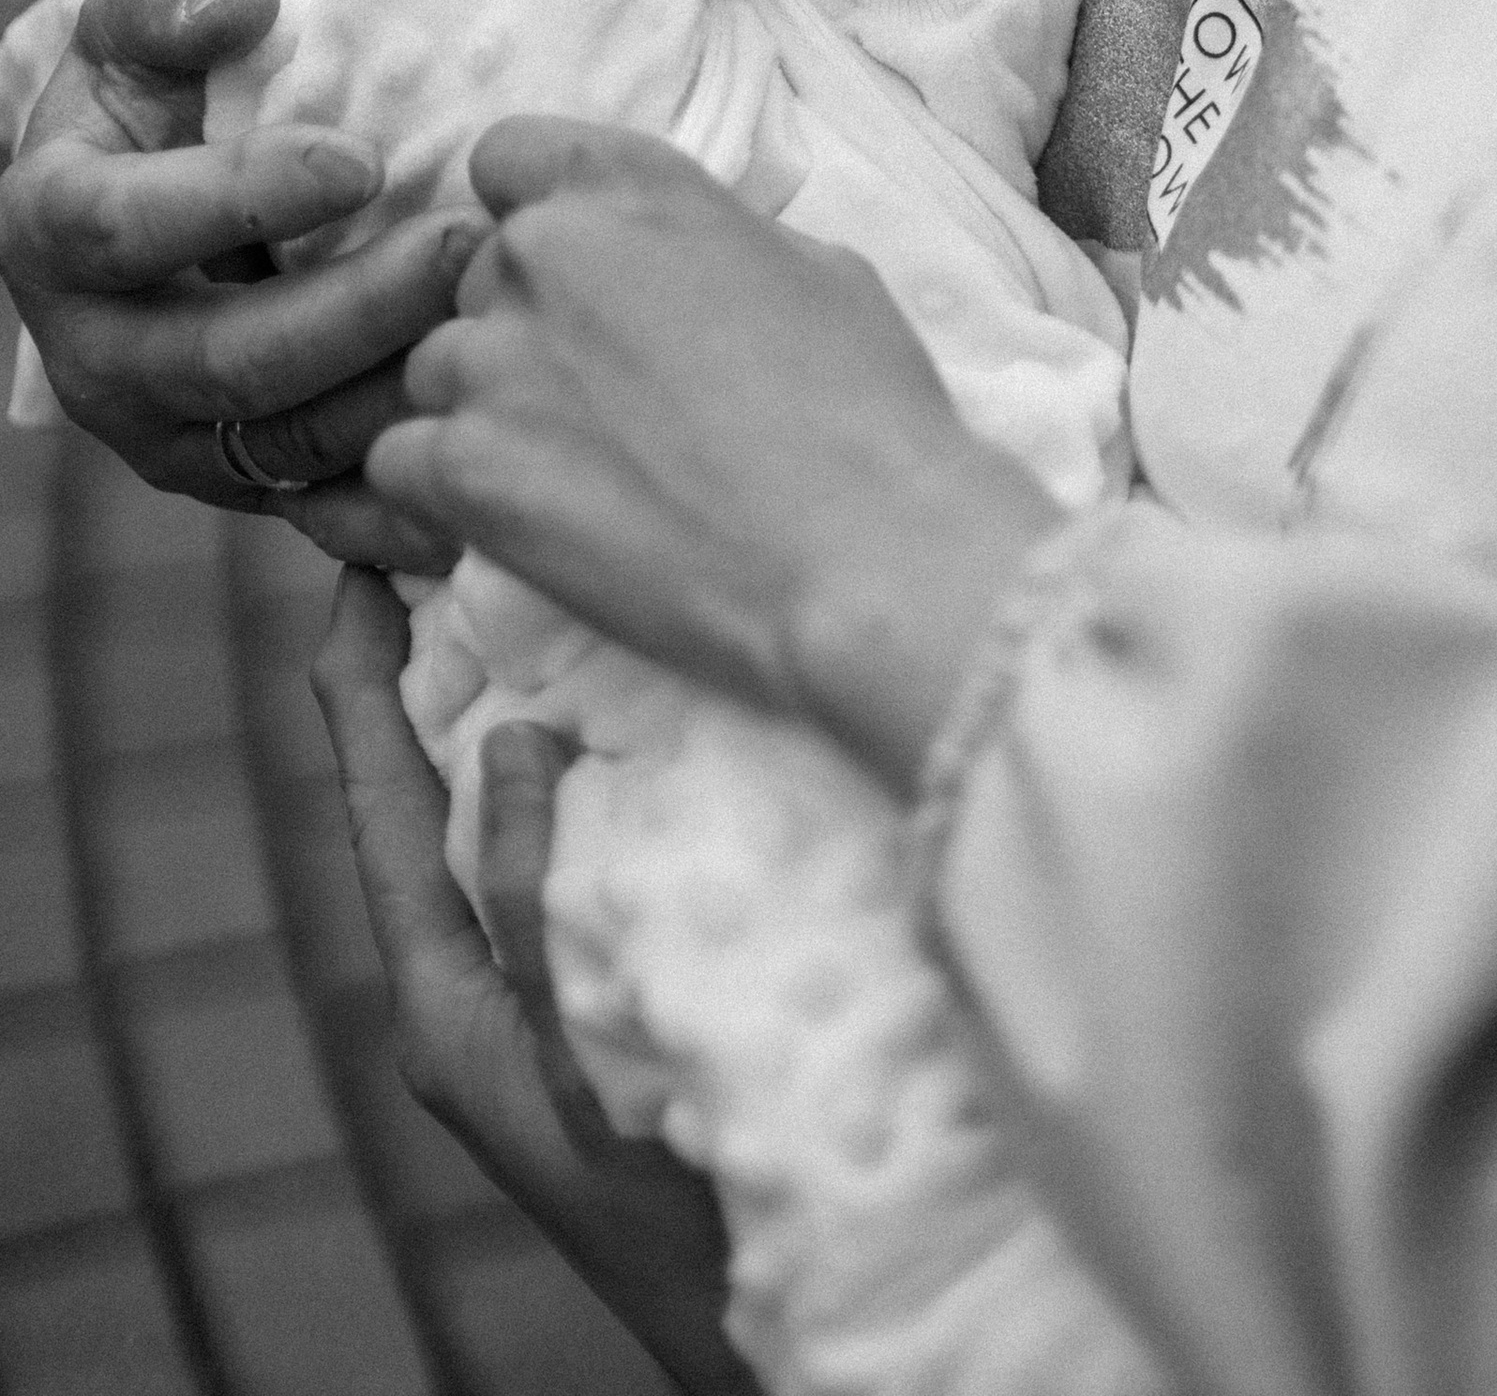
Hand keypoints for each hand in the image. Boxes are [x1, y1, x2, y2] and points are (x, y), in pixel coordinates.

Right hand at [0, 0, 473, 562]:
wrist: (162, 199)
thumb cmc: (160, 93)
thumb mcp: (138, 22)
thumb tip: (236, 4)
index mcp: (54, 233)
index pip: (125, 228)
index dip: (238, 198)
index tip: (359, 159)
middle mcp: (102, 357)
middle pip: (227, 360)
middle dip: (356, 311)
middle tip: (471, 245)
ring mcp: (176, 435)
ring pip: (292, 442)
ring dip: (402, 387)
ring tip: (505, 314)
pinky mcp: (251, 482)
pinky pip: (335, 503)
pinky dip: (417, 478)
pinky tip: (501, 427)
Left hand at [312, 569, 752, 1393]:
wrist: (783, 1326)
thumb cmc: (672, 1214)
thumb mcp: (572, 1059)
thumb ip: (530, 905)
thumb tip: (507, 743)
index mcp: (444, 1002)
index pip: (380, 801)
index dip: (360, 681)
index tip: (359, 563)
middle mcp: (487, 985)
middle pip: (442, 792)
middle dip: (448, 666)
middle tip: (468, 534)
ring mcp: (557, 984)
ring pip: (526, 812)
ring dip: (537, 702)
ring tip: (558, 586)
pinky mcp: (627, 981)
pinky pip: (599, 846)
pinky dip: (613, 765)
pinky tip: (664, 702)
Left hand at [369, 123, 1056, 790]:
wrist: (862, 553)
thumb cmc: (866, 411)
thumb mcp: (812, 266)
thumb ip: (709, 239)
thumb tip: (676, 259)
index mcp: (631, 186)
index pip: (507, 154)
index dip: (529, 214)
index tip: (569, 274)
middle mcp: (543, 253)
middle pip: (474, 279)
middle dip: (518, 331)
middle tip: (594, 406)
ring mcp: (492, 360)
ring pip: (432, 372)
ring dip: (480, 417)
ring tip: (568, 481)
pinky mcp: (461, 471)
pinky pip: (399, 463)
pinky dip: (443, 496)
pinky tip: (521, 527)